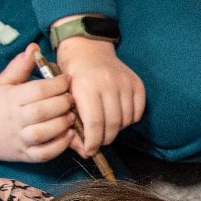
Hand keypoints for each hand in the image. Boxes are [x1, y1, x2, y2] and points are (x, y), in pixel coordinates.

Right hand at [0, 46, 76, 162]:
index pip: (37, 90)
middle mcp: (16, 120)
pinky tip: (69, 135)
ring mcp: (21, 139)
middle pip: (41, 111)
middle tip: (72, 98)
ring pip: (43, 133)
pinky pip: (44, 154)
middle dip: (62, 103)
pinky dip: (58, 146)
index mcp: (12, 99)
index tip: (68, 80)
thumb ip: (19, 66)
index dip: (56, 84)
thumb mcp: (4, 83)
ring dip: (61, 124)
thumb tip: (34, 47)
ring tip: (71, 116)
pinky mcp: (26, 155)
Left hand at [55, 35, 145, 155]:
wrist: (87, 48)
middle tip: (98, 143)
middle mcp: (108, 83)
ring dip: (116, 130)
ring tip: (106, 127)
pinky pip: (137, 112)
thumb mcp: (63, 97)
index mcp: (86, 86)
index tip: (89, 151)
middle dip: (104, 139)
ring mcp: (125, 82)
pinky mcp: (137, 83)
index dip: (93, 142)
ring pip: (126, 121)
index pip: (95, 124)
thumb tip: (84, 151)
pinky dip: (128, 120)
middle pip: (112, 124)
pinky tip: (117, 116)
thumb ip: (71, 124)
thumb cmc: (71, 75)